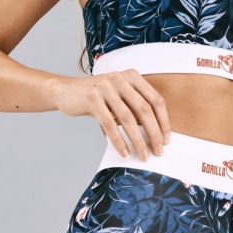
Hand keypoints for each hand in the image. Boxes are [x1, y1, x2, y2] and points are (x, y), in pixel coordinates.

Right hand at [51, 69, 169, 159]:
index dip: (164, 122)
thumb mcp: (119, 97)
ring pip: (128, 119)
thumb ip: (135, 108)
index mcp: (132, 77)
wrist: (66, 92)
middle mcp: (121, 79)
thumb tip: (156, 133)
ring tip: (142, 155)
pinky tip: (124, 152)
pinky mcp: (92, 98)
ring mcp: (106, 87)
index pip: (156, 100)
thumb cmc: (97, 98)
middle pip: (145, 110)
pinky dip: (118, 141)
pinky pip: (110, 124)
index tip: (166, 140)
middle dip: (154, 134)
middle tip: (158, 151)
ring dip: (138, 141)